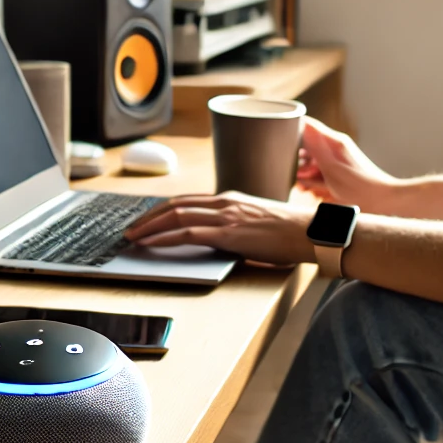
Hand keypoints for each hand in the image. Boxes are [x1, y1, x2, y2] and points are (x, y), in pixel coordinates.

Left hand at [125, 193, 314, 266]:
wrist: (311, 232)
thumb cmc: (290, 232)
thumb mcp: (256, 221)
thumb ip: (235, 223)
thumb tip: (219, 236)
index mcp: (230, 198)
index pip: (187, 200)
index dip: (162, 210)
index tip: (146, 219)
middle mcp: (224, 202)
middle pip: (175, 205)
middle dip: (148, 217)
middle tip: (131, 229)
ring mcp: (226, 216)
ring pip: (176, 216)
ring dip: (150, 227)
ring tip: (133, 237)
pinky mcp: (229, 233)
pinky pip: (188, 233)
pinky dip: (165, 237)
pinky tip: (152, 244)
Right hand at [298, 118, 394, 207]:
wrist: (381, 201)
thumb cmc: (360, 187)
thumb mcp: (332, 168)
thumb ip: (315, 146)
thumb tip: (301, 125)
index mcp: (333, 141)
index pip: (306, 124)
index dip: (291, 129)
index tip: (279, 139)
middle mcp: (334, 146)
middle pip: (306, 144)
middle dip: (296, 158)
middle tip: (293, 173)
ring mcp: (335, 158)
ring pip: (311, 160)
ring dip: (304, 172)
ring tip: (302, 186)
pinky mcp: (337, 170)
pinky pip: (319, 170)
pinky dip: (313, 179)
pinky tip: (310, 189)